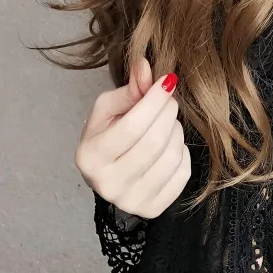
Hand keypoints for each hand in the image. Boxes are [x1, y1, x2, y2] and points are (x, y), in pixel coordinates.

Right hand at [74, 58, 190, 218]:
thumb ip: (129, 88)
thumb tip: (145, 64)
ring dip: (176, 131)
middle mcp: (108, 185)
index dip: (155, 100)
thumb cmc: (108, 135)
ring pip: (171, 156)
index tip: (168, 81)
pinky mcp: (153, 208)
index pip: (132, 126)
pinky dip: (182, 152)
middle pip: (155, 141)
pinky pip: (182, 173)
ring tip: (167, 123)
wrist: (109, 174)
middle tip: (169, 100)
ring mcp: (131, 201)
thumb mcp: (109, 108)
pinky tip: (170, 145)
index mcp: (90, 158)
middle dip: (169, 112)